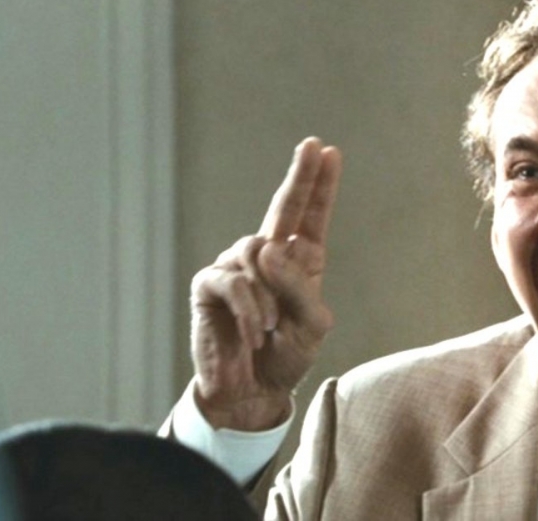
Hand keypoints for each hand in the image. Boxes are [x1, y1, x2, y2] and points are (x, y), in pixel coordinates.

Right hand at [190, 137, 341, 430]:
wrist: (252, 392)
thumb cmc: (285, 356)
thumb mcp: (311, 325)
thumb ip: (299, 287)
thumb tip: (266, 248)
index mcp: (300, 262)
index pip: (311, 216)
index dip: (319, 184)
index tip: (327, 151)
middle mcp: (268, 256)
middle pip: (284, 208)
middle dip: (300, 176)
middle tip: (311, 146)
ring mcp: (237, 267)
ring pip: (257, 254)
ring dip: (267, 295)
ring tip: (268, 328)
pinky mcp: (210, 285)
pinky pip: (233, 281)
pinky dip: (248, 308)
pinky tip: (253, 331)